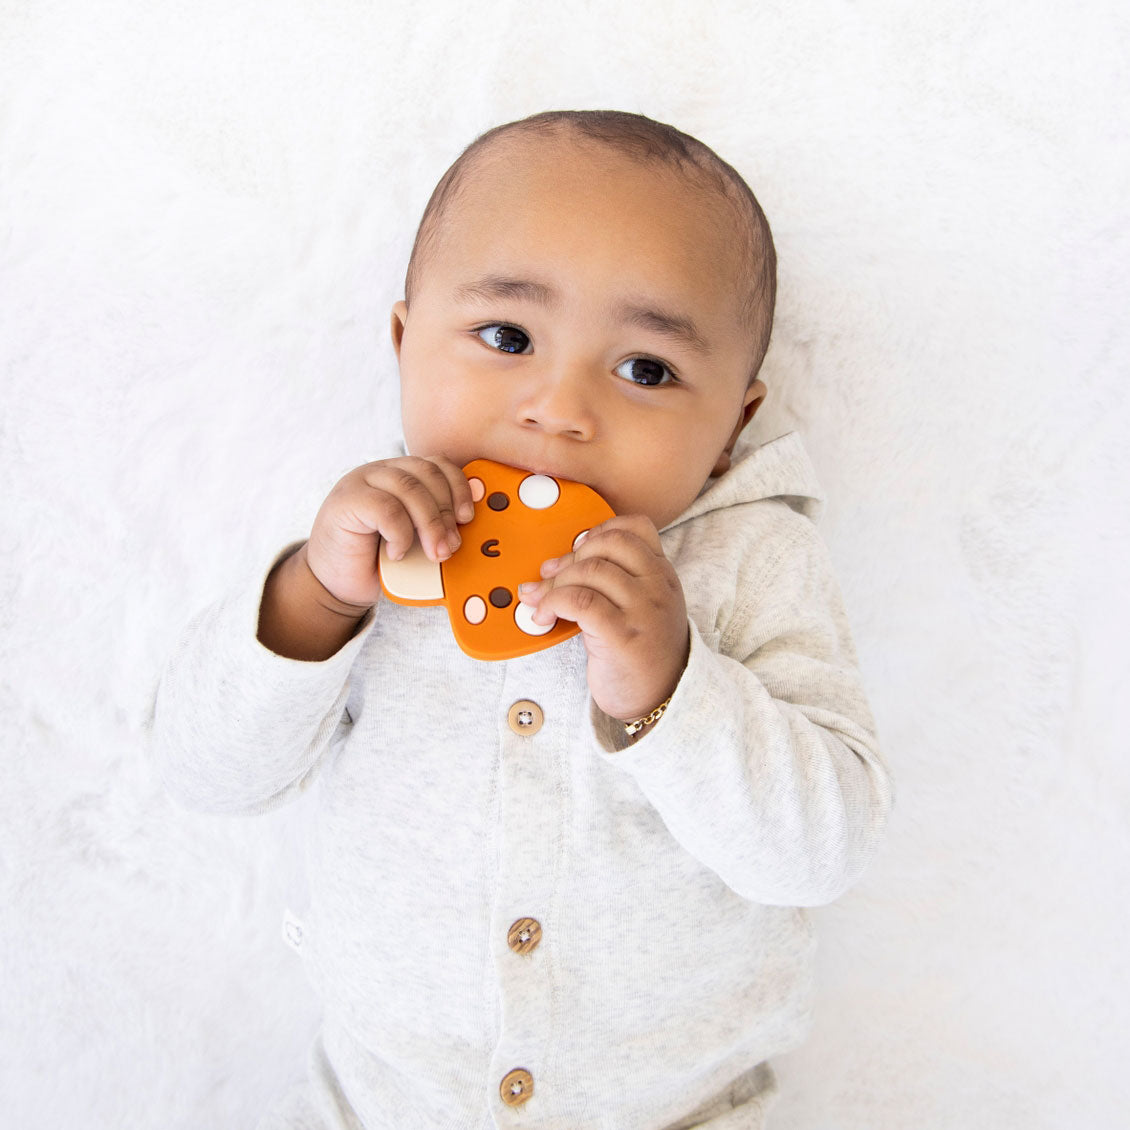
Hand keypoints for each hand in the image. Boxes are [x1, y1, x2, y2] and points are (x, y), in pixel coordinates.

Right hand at [305, 456, 474, 608]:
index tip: (467, 518)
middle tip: (451, 546)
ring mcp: (361, 482)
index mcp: (401, 474)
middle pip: (427, 474)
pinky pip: (386, 509)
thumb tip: (467, 524)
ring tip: (435, 553)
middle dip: (446, 512)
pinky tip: (397, 552)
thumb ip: (435, 524)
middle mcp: (382, 472)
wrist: (335, 583)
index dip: (458, 488)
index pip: (438, 465)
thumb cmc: (378, 561)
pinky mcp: (345, 501)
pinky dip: (400, 534)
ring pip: (410, 488)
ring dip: (430, 524)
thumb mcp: (417, 540)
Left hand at [517, 515, 688, 722]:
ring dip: (554, 583)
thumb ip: (618, 581)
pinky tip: (544, 618)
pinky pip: (580, 601)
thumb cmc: (643, 655)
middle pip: (608, 544)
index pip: (637, 527)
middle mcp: (658, 587)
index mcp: (663, 575)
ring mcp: (643, 611)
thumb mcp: (644, 608)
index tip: (577, 549)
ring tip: (540, 601)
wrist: (664, 701)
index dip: (600, 529)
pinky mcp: (622, 636)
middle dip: (570, 556)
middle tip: (549, 576)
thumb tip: (560, 563)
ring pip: (590, 570)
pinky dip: (552, 603)